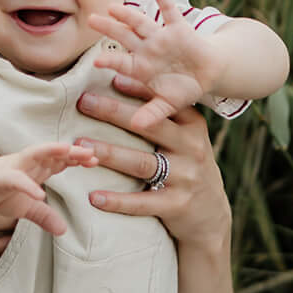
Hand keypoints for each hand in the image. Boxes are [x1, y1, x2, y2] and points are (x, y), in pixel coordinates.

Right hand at [0, 139, 95, 237]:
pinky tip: (40, 192)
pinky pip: (13, 180)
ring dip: (51, 153)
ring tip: (69, 152)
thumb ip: (43, 215)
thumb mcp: (22, 208)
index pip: (57, 161)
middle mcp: (24, 165)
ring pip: (33, 156)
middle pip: (51, 154)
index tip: (94, 159)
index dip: (75, 159)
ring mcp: (10, 169)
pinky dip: (26, 185)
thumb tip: (63, 230)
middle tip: (92, 154)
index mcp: (32, 170)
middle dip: (70, 152)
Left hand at [73, 81, 230, 252]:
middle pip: (148, 126)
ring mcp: (186, 177)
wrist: (211, 214)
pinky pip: (142, 201)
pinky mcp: (177, 205)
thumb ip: (162, 116)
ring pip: (141, 162)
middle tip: (84, 102)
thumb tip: (119, 80)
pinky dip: (116, 200)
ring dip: (109, 153)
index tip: (110, 78)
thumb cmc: (187, 167)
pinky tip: (94, 196)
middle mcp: (191, 148)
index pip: (163, 103)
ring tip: (81, 146)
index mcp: (192, 126)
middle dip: (113, 112)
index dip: (137, 89)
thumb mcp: (185, 138)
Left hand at [87, 0, 212, 130]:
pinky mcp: (179, 28)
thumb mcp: (168, 104)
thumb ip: (153, 114)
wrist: (208, 73)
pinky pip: (170, 11)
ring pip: (142, 22)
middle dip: (109, 28)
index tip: (95, 60)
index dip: (110, 61)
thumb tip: (137, 126)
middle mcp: (147, 49)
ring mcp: (161, 37)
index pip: (122, 63)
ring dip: (129, 14)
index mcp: (141, 68)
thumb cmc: (183, 88)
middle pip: (124, 36)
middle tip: (91, 19)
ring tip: (114, 6)